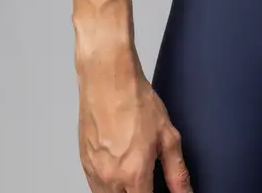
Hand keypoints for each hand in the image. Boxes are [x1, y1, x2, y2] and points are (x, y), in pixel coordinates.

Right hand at [76, 47, 191, 192]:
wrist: (107, 79)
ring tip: (134, 172)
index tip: (158, 190)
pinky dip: (109, 185)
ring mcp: (94, 172)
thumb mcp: (167, 135)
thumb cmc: (135, 100)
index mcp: (134, 174)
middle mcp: (111, 178)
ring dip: (123, 191)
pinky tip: (120, 167)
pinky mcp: (84, 164)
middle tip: (147, 179)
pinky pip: (96, 187)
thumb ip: (177, 172)